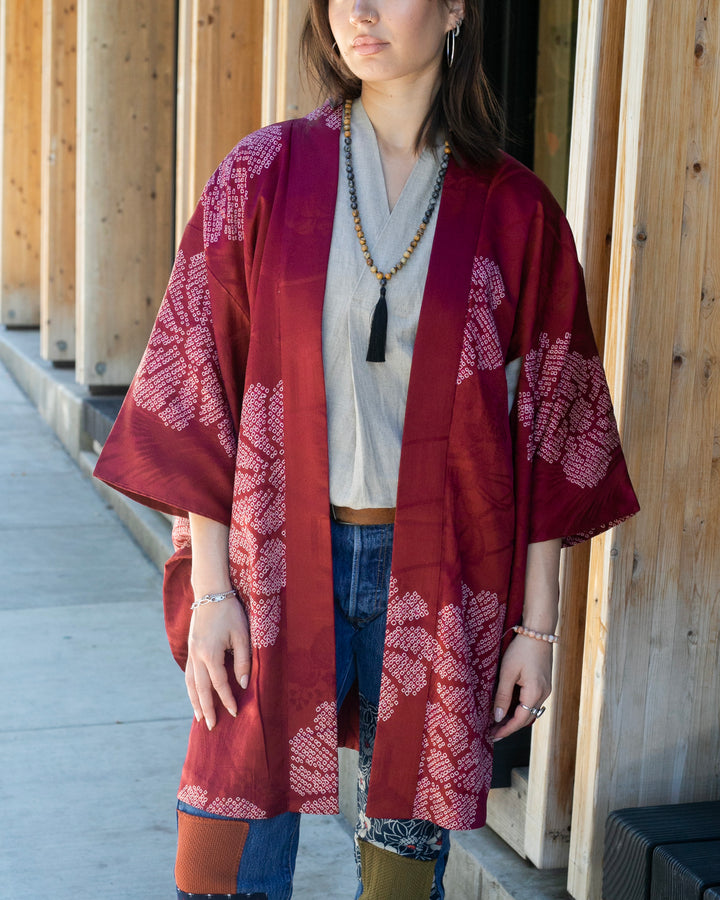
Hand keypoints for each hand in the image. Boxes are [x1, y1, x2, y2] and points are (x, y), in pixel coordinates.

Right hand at [185, 595, 250, 729]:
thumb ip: (243, 660)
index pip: (219, 684)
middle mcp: (197, 656)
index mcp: (210, 653)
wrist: (211, 593)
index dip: (227, 700)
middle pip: (200, 689)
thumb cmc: (230, 612)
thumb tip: (244, 684)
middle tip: (211, 727)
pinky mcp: (191, 648)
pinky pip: (188, 674)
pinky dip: (191, 688)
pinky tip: (195, 695)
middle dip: (207, 709)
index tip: (235, 713)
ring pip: (190, 683)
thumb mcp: (242, 635)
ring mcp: (191, 652)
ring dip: (194, 702)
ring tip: (199, 717)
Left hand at [490, 635, 551, 741]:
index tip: (493, 736)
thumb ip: (502, 695)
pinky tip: (509, 707)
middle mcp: (544, 694)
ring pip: (530, 711)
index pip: (520, 720)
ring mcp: (546, 689)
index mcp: (535, 693)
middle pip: (526, 718)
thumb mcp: (507, 672)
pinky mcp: (544, 683)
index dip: (506, 729)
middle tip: (492, 731)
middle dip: (510, 726)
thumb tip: (498, 717)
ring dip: (515, 718)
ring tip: (498, 722)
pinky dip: (520, 707)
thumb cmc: (521, 649)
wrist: (538, 632)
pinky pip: (532, 701)